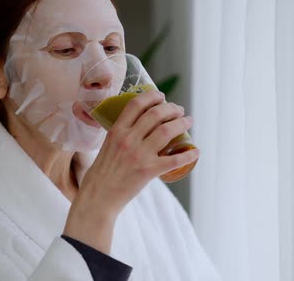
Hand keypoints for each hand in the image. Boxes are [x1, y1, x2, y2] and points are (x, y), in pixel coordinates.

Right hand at [63, 90, 198, 252]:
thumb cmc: (101, 173)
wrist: (98, 197)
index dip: (151, 96)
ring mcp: (139, 155)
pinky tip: (195, 151)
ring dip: (181, 123)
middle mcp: (128, 140)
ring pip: (167, 131)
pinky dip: (188, 154)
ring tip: (188, 121)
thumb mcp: (107, 145)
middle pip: (155, 114)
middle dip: (171, 108)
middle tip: (178, 110)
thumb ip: (121, 134)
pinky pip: (174, 160)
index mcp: (116, 131)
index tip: (161, 96)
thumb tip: (138, 125)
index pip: (136, 104)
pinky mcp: (148, 171)